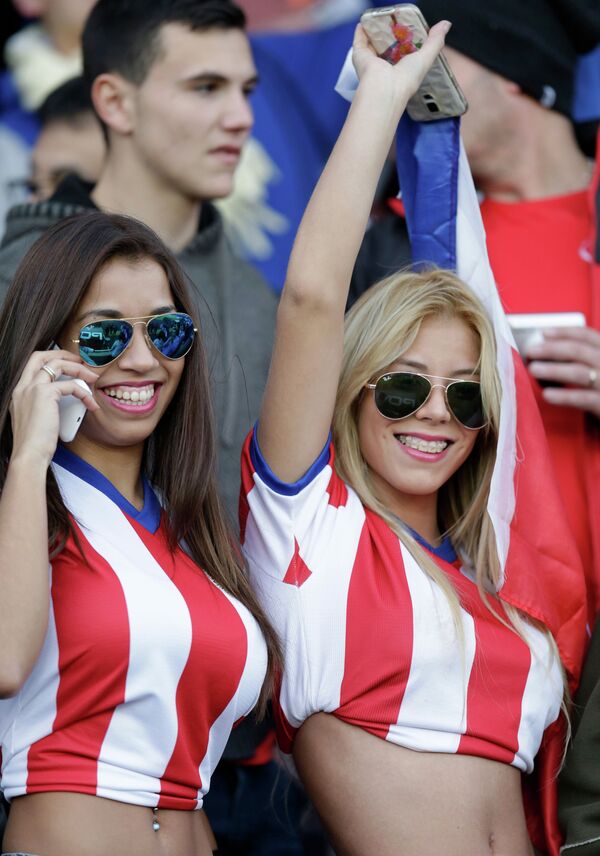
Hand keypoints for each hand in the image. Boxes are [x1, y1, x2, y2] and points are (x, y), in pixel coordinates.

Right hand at [9, 350, 98, 466]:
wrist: (29, 454)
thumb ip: (46, 406)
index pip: (33, 364)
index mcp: (19, 392)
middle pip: (41, 356)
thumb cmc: (36, 444)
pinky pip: (71, 385)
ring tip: (92, 377)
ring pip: (57, 364)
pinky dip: (85, 393)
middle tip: (80, 361)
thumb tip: (67, 401)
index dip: (51, 359)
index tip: (68, 364)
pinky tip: (91, 404)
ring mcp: (32, 388)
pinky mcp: (45, 394)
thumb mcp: (38, 419)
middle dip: (62, 354)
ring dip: (78, 368)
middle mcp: (23, 386)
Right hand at [352, 20, 450, 98]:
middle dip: (390, 34)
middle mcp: (386, 67)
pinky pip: (359, 41)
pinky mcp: (360, 58)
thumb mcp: (426, 57)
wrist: (384, 89)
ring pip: (373, 44)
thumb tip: (446, 24)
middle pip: (388, 47)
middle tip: (395, 21)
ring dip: (375, 32)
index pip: (404, 52)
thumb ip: (435, 41)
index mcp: (401, 70)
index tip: (411, 28)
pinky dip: (360, 32)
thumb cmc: (406, 79)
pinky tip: (363, 22)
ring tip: (379, 19)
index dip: (407, 39)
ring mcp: (372, 63)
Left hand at [526, 326, 599, 417]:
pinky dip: (564, 395)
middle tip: (531, 351)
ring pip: (579, 372)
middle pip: (580, 351)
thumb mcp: (598, 368)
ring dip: (554, 369)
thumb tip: (546, 351)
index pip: (588, 336)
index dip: (566, 332)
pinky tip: (547, 395)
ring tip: (534, 369)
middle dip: (552, 349)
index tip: (544, 333)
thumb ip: (582, 359)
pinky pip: (583, 399)